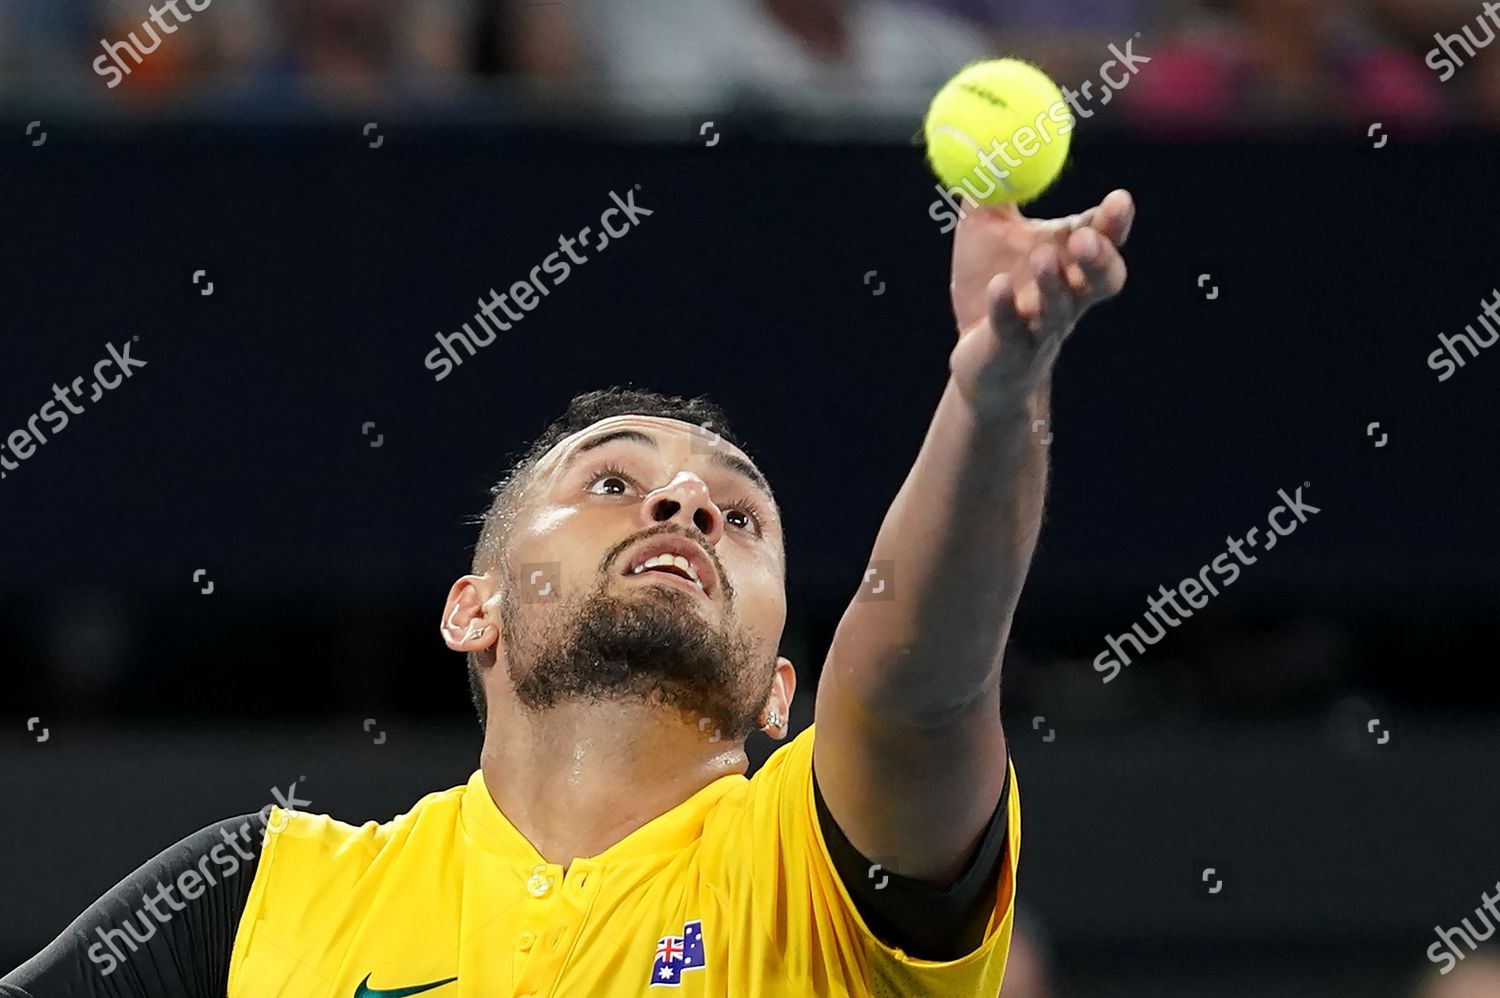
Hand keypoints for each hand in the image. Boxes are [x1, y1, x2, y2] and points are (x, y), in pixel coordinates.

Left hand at [949, 189, 1134, 414]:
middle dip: (1099, 258)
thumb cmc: (991, 284)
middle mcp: (1067, 296)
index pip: (1103, 240)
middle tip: (1086, 236)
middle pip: (1101, 281)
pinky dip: (1007, 308)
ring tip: (1044, 257)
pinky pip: (1012, 330)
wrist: (979, 355)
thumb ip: (992, 186)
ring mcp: (1041, 326)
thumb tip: (988, 134)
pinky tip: (999, 287)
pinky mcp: (1011, 349)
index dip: (1115, 224)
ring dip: (1054, 283)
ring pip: (1061, 308)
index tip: (1119, 199)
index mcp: (1069, 262)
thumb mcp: (986, 229)